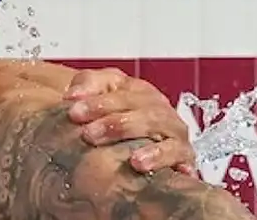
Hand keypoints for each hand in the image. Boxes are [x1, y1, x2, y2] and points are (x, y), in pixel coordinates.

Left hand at [64, 67, 195, 175]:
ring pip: (168, 137)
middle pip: (146, 114)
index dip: (99, 103)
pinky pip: (181, 159)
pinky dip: (171, 164)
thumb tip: (73, 96)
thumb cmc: (112, 110)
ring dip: (152, 150)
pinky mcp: (183, 157)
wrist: (131, 132)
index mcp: (140, 91)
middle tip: (89, 135)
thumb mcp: (99, 89)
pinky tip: (164, 171)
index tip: (73, 112)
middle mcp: (160, 111)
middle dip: (117, 125)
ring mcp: (174, 134)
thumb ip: (86, 85)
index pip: (122, 94)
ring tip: (134, 161)